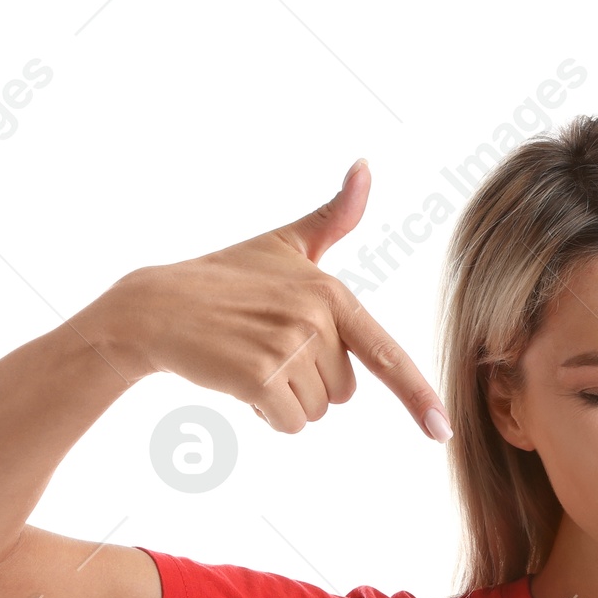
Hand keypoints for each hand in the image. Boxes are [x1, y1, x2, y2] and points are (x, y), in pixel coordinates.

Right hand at [89, 158, 450, 441]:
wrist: (155, 306)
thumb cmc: (225, 278)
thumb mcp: (284, 243)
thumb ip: (333, 217)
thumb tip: (366, 165)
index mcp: (332, 291)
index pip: (386, 354)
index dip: (418, 396)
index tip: (442, 432)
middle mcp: (316, 318)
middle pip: (344, 392)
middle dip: (308, 382)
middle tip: (266, 348)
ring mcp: (288, 347)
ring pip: (316, 411)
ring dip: (285, 400)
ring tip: (250, 361)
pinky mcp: (261, 376)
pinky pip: (288, 424)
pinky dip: (265, 416)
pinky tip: (238, 382)